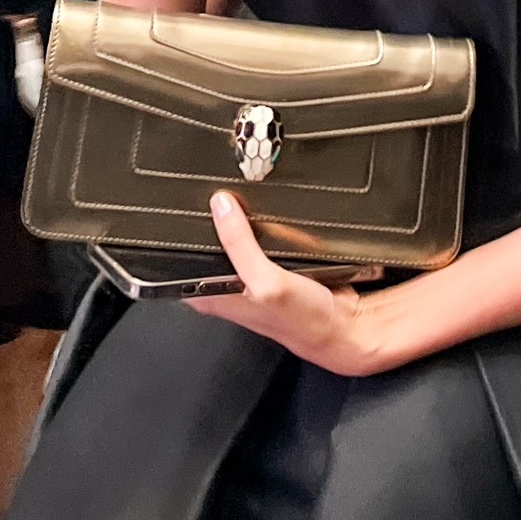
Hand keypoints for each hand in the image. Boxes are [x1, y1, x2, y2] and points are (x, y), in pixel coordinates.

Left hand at [189, 194, 388, 374]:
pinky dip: (262, 226)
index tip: (180, 206)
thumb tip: (221, 207)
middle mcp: (225, 287)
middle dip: (208, 220)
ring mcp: (248, 276)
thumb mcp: (266, 283)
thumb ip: (240, 246)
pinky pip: (258, 239)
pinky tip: (267, 216)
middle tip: (215, 193)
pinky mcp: (270, 267)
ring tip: (239, 198)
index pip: (175, 262)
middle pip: (203, 246)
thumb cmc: (304, 320)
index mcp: (211, 295)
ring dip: (236, 220)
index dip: (174, 235)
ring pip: (231, 239)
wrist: (346, 326)